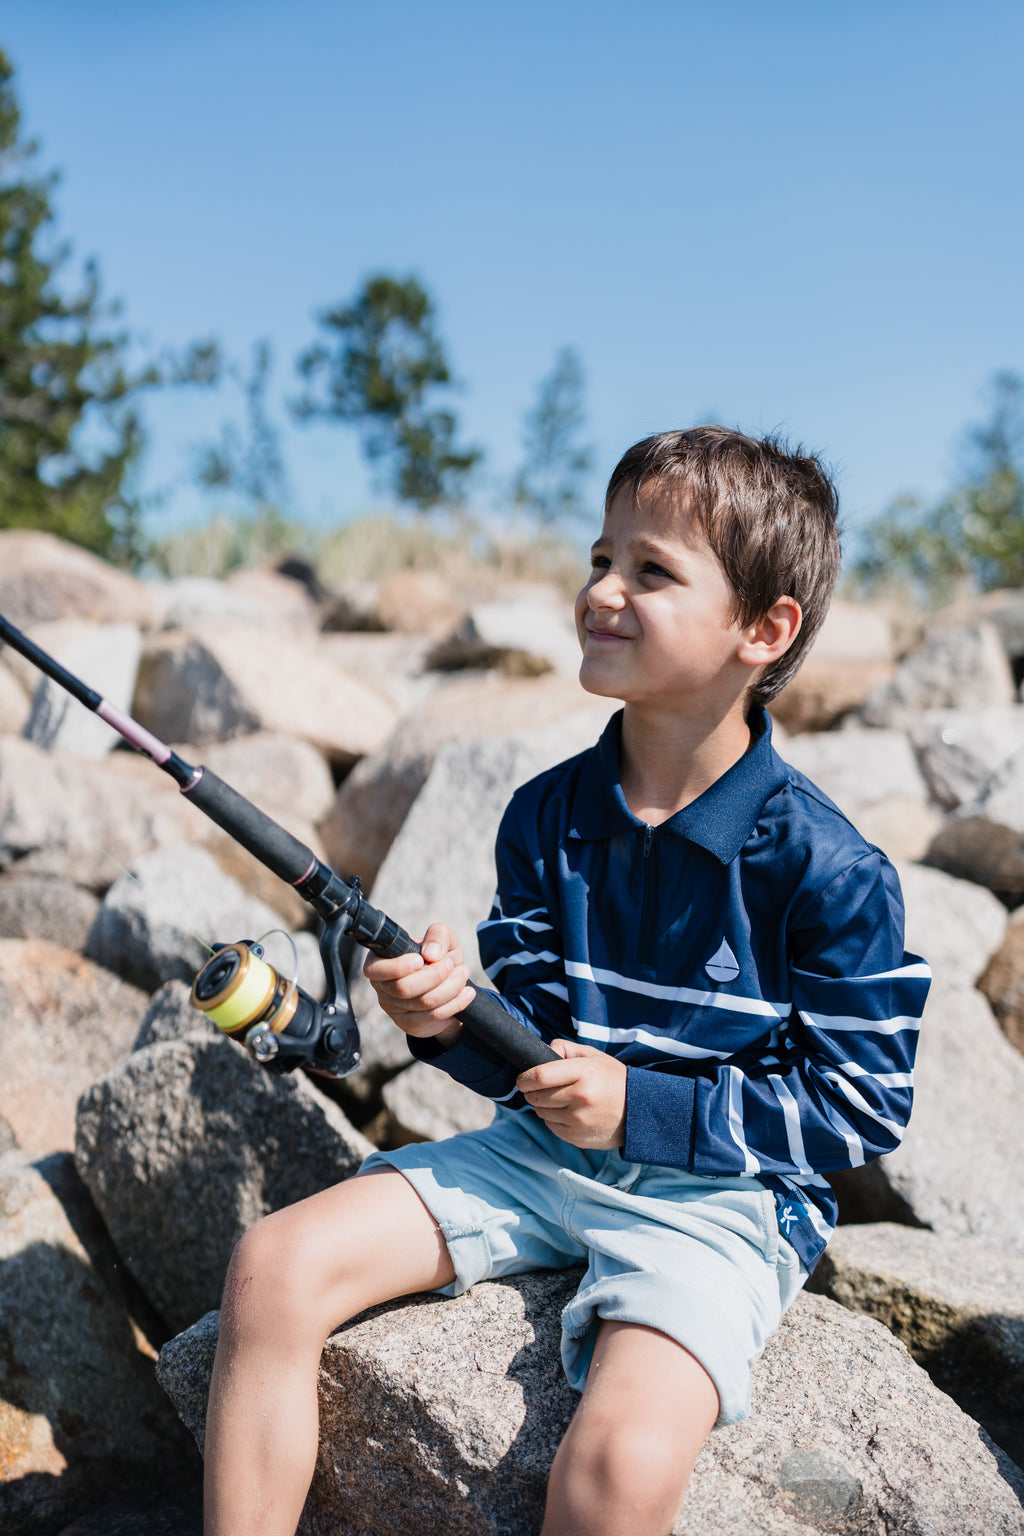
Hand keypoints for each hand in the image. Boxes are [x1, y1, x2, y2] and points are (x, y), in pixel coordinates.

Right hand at [362, 923, 474, 1046]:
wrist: (449, 982)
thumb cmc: (439, 956)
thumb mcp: (442, 938)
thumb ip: (437, 934)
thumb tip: (432, 953)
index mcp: (379, 962)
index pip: (376, 970)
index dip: (399, 966)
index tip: (422, 960)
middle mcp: (381, 987)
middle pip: (403, 988)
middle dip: (435, 975)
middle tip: (451, 964)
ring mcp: (394, 1009)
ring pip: (422, 1003)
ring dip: (450, 987)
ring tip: (463, 974)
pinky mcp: (410, 1025)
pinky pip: (434, 1017)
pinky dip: (455, 1003)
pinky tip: (466, 993)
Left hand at [516, 1038, 626, 1149]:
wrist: (639, 1112)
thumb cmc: (613, 1080)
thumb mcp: (594, 1056)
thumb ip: (566, 1049)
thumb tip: (543, 1052)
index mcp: (584, 1073)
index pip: (540, 1075)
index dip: (525, 1077)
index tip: (522, 1078)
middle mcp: (580, 1097)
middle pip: (536, 1095)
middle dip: (532, 1091)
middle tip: (540, 1088)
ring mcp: (578, 1120)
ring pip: (541, 1112)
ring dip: (543, 1105)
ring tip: (559, 1099)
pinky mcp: (577, 1137)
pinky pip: (551, 1126)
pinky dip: (553, 1119)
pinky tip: (567, 1113)